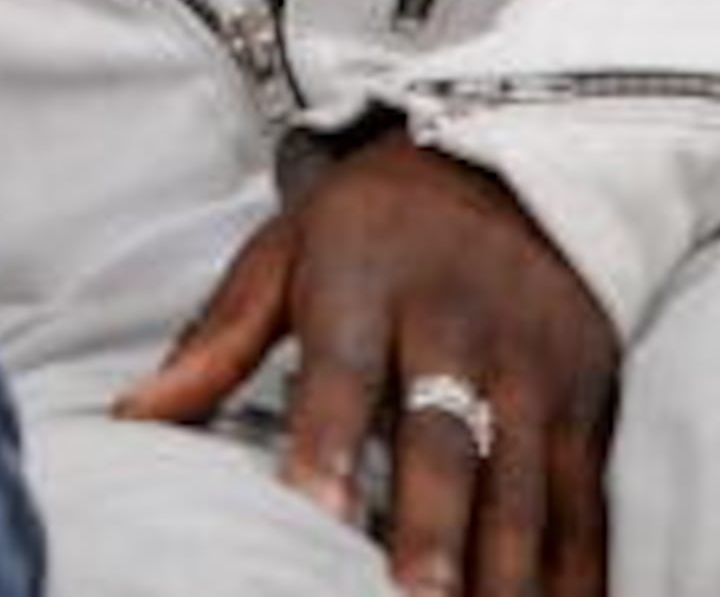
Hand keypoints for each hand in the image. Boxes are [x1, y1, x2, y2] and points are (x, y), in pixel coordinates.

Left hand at [115, 132, 616, 596]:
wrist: (507, 163)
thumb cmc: (368, 224)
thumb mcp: (283, 251)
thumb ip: (217, 342)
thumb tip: (132, 417)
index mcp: (369, 282)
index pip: (343, 368)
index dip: (328, 441)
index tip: (313, 509)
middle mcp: (459, 326)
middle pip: (445, 439)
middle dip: (433, 529)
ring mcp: (533, 370)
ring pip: (525, 484)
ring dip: (507, 568)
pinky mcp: (586, 405)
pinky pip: (587, 503)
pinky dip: (578, 571)